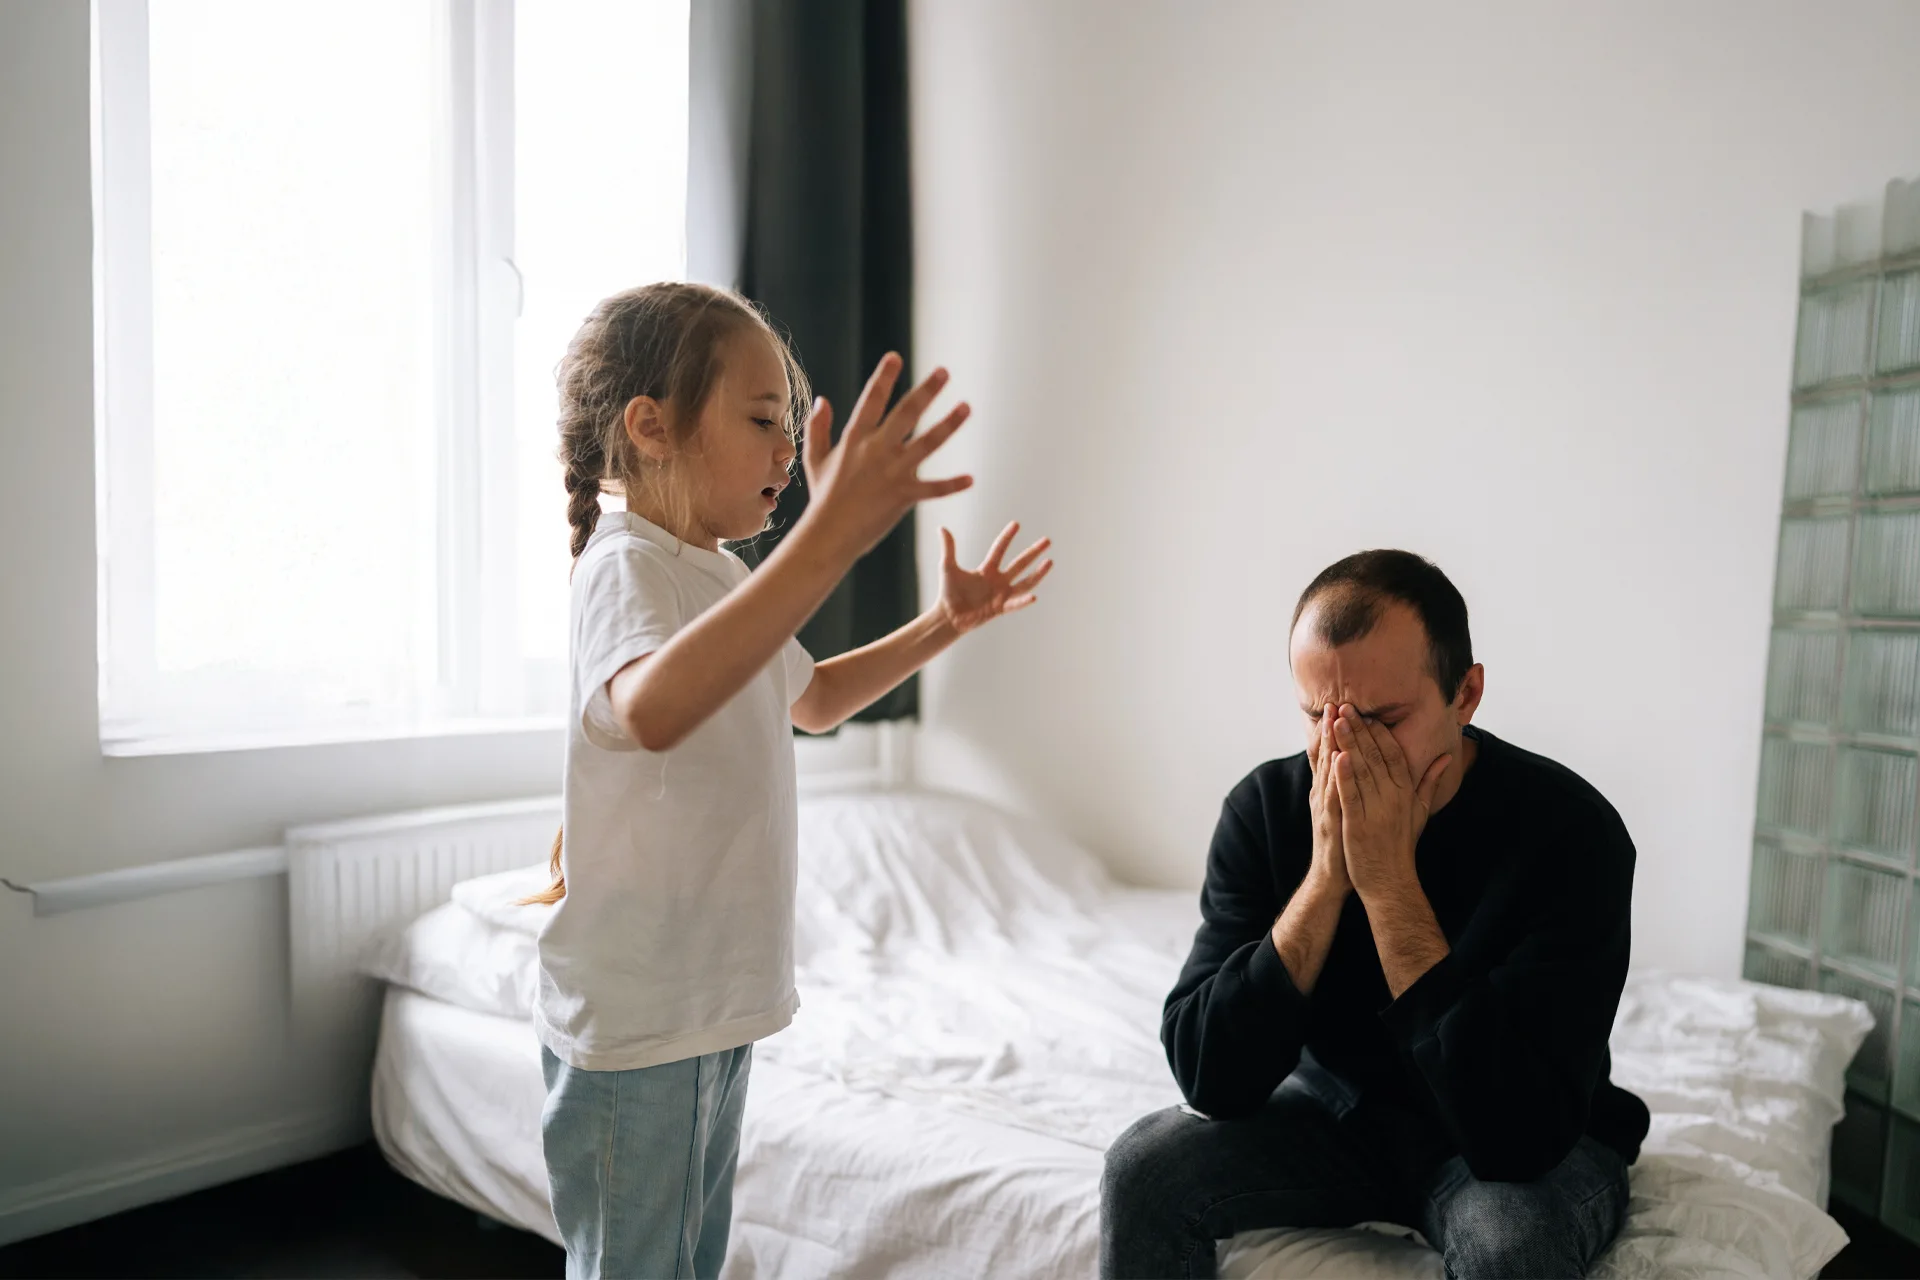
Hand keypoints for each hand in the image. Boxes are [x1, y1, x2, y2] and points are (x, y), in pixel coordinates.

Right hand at [798, 354, 972, 561]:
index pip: (871, 400)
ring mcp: (893, 472)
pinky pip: (934, 489)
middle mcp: (877, 450)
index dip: (883, 377)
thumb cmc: (824, 497)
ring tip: (967, 407)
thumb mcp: (815, 459)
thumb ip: (818, 428)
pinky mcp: (904, 496)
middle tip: (944, 372)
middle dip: (927, 391)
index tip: (895, 357)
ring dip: (949, 424)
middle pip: (907, 413)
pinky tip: (970, 479)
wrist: (830, 533)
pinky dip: (952, 485)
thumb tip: (822, 400)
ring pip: (928, 443)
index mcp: (855, 439)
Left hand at [937, 522, 1052, 634]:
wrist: (948, 617)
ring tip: (1050, 562)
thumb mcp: (948, 568)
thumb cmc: (948, 592)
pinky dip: (1023, 602)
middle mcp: (997, 580)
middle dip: (1033, 552)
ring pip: (1024, 582)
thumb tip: (942, 528)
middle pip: (1020, 563)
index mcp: (987, 569)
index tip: (1016, 524)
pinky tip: (1033, 597)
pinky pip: (1014, 604)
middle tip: (1047, 540)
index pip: (999, 549)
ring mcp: (1001, 595)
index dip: (1007, 537)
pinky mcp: (999, 609)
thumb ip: (949, 549)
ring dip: (1038, 573)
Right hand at [1307, 704, 1349, 896]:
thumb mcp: (1348, 810)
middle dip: (1330, 729)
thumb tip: (1357, 768)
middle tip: (1334, 703)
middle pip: (1326, 757)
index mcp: (1330, 791)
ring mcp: (1325, 808)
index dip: (1335, 731)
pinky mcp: (1331, 822)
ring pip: (1327, 771)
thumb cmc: (1346, 842)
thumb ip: (1354, 788)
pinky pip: (1333, 795)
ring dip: (1329, 745)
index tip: (1342, 707)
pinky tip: (1340, 758)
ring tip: (1333, 720)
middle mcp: (1324, 795)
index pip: (1333, 755)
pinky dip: (1335, 776)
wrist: (1333, 876)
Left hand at [1330, 706, 1448, 897]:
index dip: (1380, 733)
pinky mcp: (1358, 826)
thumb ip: (1430, 782)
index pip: (1394, 755)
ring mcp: (1376, 812)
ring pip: (1361, 771)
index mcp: (1405, 793)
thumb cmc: (1402, 845)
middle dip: (1360, 729)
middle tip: (1346, 705)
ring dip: (1348, 743)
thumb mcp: (1420, 811)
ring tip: (1337, 720)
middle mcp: (1393, 798)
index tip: (1368, 713)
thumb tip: (1447, 757)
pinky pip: (1351, 796)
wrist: (1390, 880)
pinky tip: (1337, 756)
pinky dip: (1344, 776)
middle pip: (1375, 757)